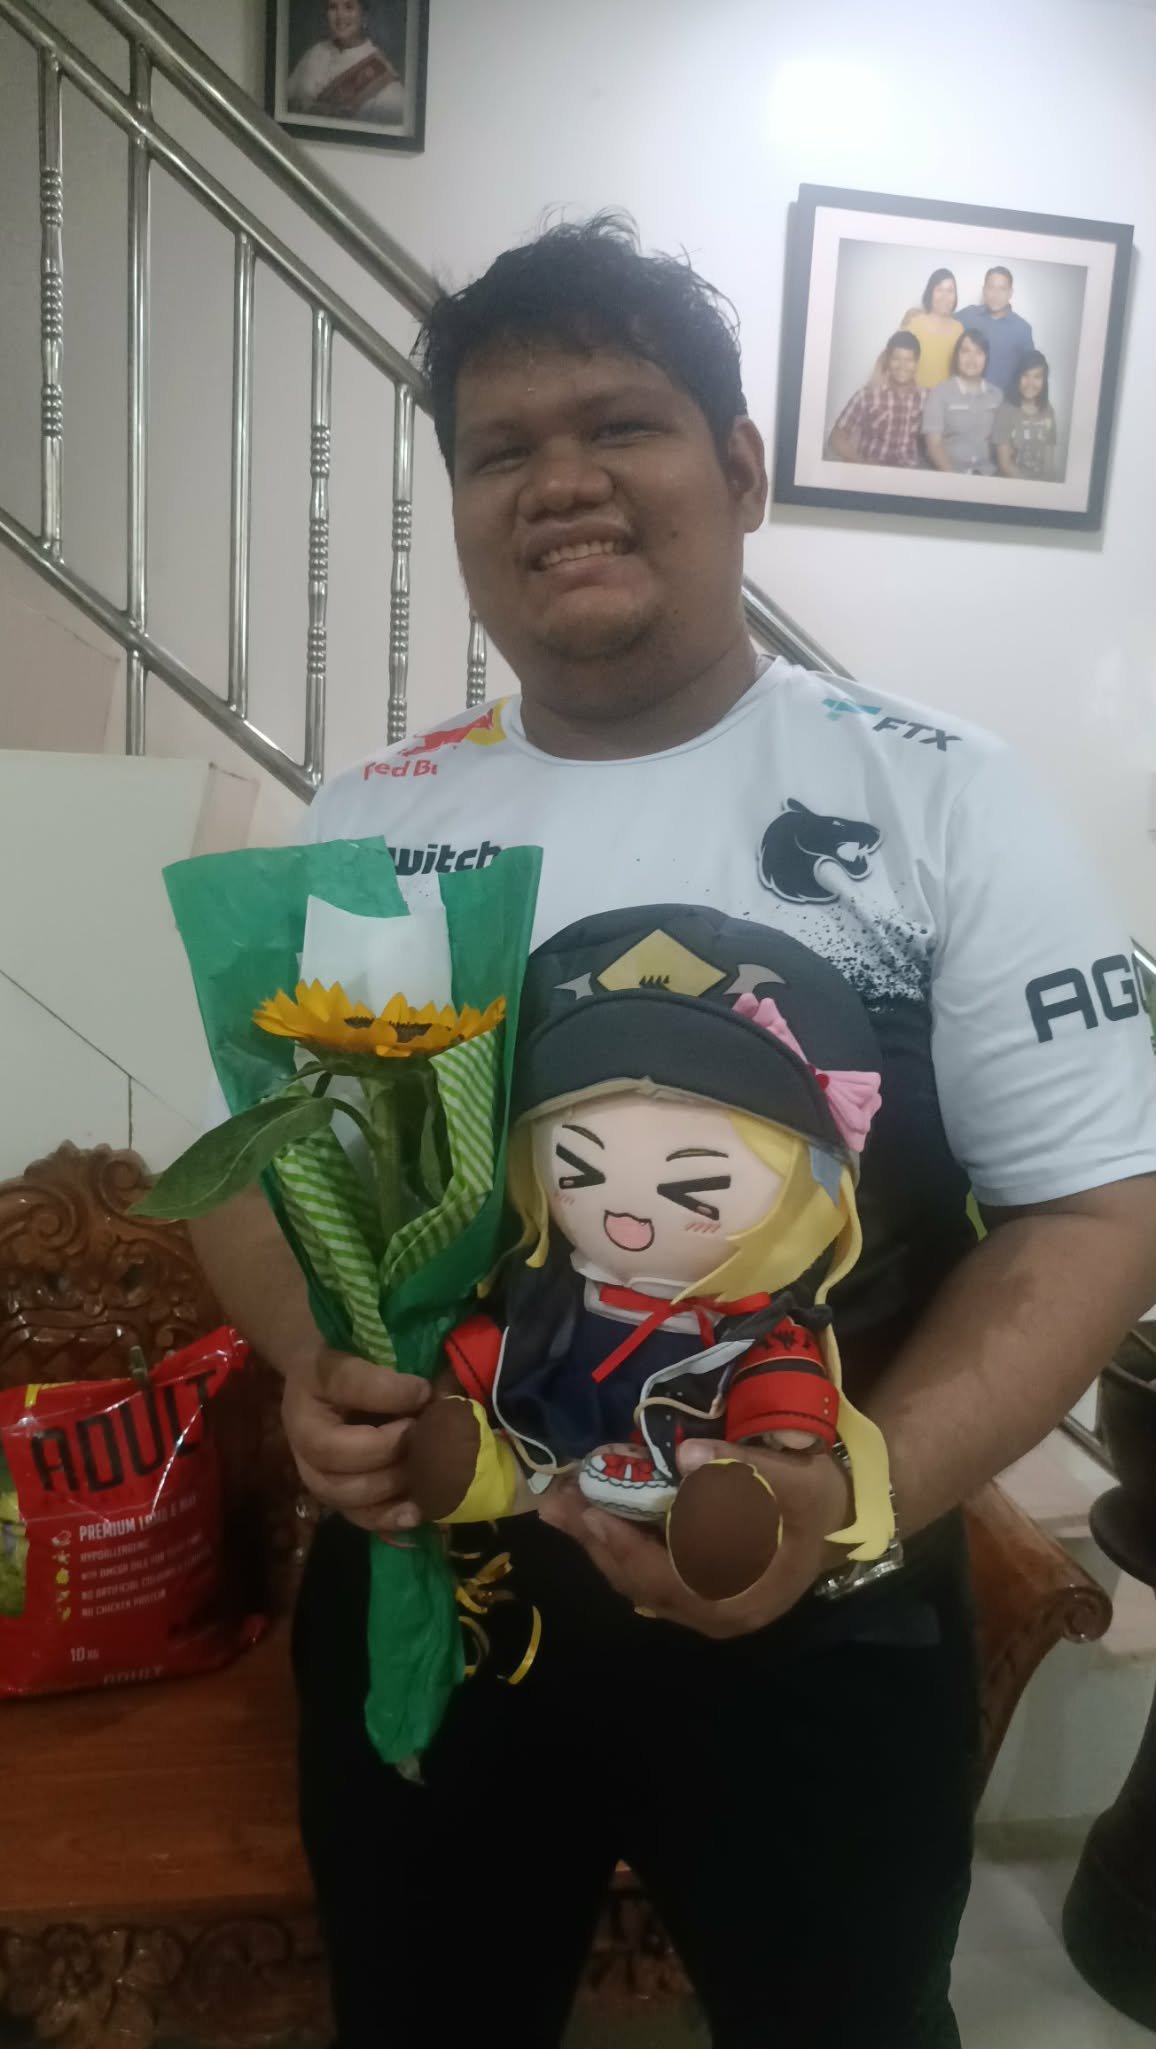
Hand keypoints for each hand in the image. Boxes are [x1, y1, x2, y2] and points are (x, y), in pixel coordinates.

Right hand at [281, 1347, 430, 1534]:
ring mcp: (311, 1468)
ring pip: (340, 1492)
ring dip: (388, 1486)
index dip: (388, 1393)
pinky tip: (417, 1512)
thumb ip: (400, 1369)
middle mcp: (301, 1429)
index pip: (346, 1384)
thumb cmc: (354, 1358)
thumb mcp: (370, 1347)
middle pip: (331, 1453)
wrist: (324, 1381)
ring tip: (422, 1473)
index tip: (424, 1390)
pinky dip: (387, 1518)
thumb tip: (441, 1397)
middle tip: (422, 1438)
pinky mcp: (332, 1496)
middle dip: (386, 1450)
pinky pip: (353, 1516)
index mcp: (310, 1380)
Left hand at [538, 1439, 852, 1639]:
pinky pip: (647, 1574)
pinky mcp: (696, 1592)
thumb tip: (684, 1458)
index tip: (591, 1517)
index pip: (669, 1581)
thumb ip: (743, 1468)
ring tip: (561, 1507)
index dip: (627, 1550)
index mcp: (740, 1598)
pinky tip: (593, 1518)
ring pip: (638, 1583)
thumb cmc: (818, 1503)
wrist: (840, 1519)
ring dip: (598, 1545)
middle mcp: (715, 1615)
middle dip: (596, 1544)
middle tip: (556, 1505)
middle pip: (642, 1585)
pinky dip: (617, 1547)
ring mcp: (704, 1608)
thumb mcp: (798, 1480)